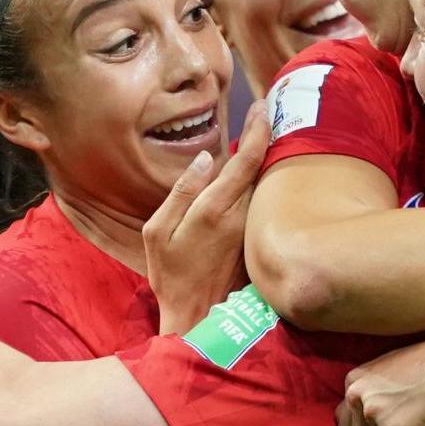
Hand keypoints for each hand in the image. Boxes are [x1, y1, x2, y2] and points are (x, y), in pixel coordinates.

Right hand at [145, 104, 267, 334]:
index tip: (264, 106)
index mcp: (215, 210)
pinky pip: (265, 202)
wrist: (199, 318)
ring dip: (267, 158)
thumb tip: (205, 159)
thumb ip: (180, 193)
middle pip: (264, 167)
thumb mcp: (157, 233)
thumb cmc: (171, 276)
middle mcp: (242, 216)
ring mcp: (254, 229)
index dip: (258, 130)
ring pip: (267, 184)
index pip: (246, 160)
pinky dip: (265, 182)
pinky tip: (263, 171)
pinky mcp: (259, 240)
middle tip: (267, 110)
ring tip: (266, 131)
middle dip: (267, 136)